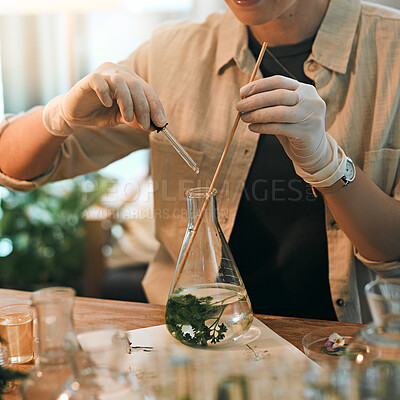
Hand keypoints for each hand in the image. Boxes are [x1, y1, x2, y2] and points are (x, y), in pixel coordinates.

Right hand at [43, 62, 166, 135]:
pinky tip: (107, 105)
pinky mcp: (89, 78)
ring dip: (127, 103)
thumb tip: (156, 126)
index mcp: (131, 79)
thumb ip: (139, 120)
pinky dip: (106, 93)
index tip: (161, 123)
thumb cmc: (103, 113)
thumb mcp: (124, 118)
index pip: (148, 91)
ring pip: (121, 82)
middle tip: (145, 125)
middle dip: (144, 108)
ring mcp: (104, 73)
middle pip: (136, 85)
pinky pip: (100, 81)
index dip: (156, 107)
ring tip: (127, 119)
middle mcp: (119, 72)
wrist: (78, 115)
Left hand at [237, 75, 344, 185]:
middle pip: (279, 95)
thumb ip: (270, 103)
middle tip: (239, 106)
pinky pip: (279, 128)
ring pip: (279, 112)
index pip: (280, 81)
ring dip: (257, 114)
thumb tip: (245, 97)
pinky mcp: (307, 133)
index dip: (259, 85)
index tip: (242, 92)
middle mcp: (311, 100)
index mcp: (305, 89)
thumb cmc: (294, 128)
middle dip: (255, 100)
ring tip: (244, 118)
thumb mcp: (285, 111)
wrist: (313, 151)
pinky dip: (263, 127)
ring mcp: (311, 116)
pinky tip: (252, 127)